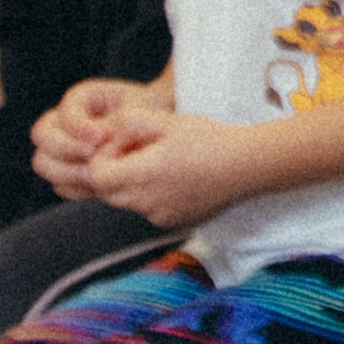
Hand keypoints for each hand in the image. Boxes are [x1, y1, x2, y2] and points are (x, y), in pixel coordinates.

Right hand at [33, 78, 156, 198]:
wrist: (157, 132)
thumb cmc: (148, 112)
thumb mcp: (141, 106)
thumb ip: (119, 118)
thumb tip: (99, 139)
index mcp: (81, 99)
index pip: (65, 111)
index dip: (78, 126)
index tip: (100, 138)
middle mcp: (64, 121)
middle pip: (41, 134)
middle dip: (64, 149)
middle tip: (91, 159)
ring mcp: (63, 147)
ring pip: (42, 162)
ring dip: (64, 172)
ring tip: (93, 178)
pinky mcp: (71, 171)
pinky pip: (58, 184)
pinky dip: (73, 188)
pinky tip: (95, 188)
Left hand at [81, 107, 250, 228]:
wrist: (247, 166)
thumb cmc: (207, 139)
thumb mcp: (164, 120)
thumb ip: (127, 123)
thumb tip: (107, 135)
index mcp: (143, 175)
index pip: (96, 176)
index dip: (102, 157)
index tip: (123, 143)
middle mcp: (148, 203)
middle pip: (107, 194)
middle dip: (113, 172)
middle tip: (137, 151)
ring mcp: (161, 217)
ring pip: (128, 203)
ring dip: (132, 184)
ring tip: (158, 162)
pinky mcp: (175, 223)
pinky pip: (148, 211)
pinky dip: (151, 196)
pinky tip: (174, 177)